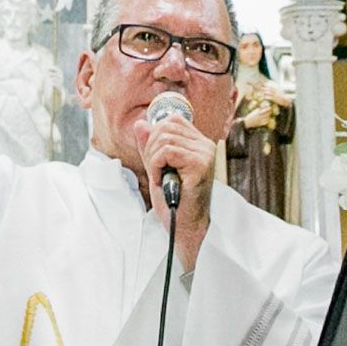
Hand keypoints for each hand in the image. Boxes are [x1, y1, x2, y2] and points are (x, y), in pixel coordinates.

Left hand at [137, 110, 216, 267]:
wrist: (184, 225)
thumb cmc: (174, 200)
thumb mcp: (157, 167)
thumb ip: (150, 145)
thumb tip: (140, 124)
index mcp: (199, 143)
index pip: (173, 120)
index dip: (155, 135)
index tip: (154, 159)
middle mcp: (206, 145)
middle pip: (166, 127)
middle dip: (151, 147)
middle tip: (155, 171)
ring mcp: (205, 154)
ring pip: (164, 139)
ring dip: (153, 160)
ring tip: (160, 178)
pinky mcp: (200, 164)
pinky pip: (167, 152)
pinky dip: (156, 166)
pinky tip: (161, 180)